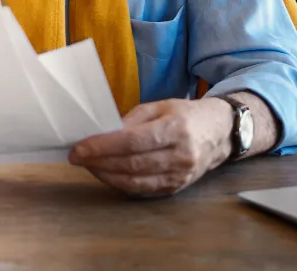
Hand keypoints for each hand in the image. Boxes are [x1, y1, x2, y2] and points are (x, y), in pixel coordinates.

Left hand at [68, 98, 232, 196]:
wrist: (219, 133)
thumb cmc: (186, 115)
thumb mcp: (160, 106)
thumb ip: (132, 120)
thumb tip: (103, 134)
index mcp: (176, 129)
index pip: (133, 142)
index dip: (104, 146)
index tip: (80, 147)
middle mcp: (180, 155)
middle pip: (131, 164)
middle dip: (99, 162)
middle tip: (76, 157)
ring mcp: (180, 176)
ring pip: (135, 181)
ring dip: (106, 175)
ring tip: (88, 165)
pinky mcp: (176, 188)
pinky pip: (142, 190)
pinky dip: (120, 183)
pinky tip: (106, 174)